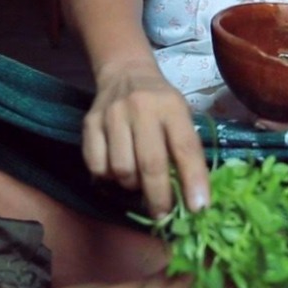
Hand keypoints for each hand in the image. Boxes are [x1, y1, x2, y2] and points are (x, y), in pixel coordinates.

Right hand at [84, 65, 208, 217]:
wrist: (125, 72)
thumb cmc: (160, 102)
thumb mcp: (181, 115)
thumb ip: (186, 150)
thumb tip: (192, 198)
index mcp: (172, 107)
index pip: (186, 148)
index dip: (193, 181)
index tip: (198, 208)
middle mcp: (142, 108)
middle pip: (151, 164)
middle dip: (159, 197)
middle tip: (163, 215)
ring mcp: (112, 115)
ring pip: (121, 169)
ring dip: (132, 185)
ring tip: (138, 180)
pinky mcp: (90, 123)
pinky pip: (96, 165)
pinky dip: (108, 177)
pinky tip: (116, 171)